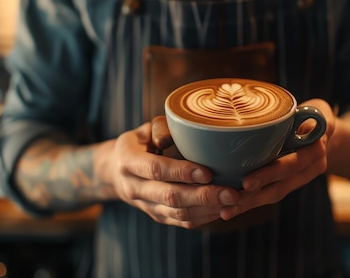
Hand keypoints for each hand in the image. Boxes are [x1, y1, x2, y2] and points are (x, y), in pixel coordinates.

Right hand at [97, 121, 239, 228]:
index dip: (181, 172)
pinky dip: (204, 217)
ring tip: (232, 202)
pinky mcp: (158, 216)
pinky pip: (182, 221)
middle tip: (230, 192)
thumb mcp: (143, 130)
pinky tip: (224, 209)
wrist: (116, 172)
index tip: (207, 172)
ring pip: (178, 212)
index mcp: (128, 162)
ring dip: (207, 209)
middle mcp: (134, 187)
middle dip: (202, 196)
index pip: (156, 170)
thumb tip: (180, 133)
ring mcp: (146, 205)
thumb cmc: (138, 144)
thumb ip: (160, 128)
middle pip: (170, 196)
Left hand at [219, 98, 335, 220]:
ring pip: (274, 195)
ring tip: (225, 211)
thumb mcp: (316, 110)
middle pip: (280, 186)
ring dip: (249, 204)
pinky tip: (230, 209)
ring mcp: (301, 179)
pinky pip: (270, 195)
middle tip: (229, 199)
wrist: (326, 133)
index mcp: (315, 150)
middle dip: (254, 195)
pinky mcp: (290, 184)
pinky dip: (251, 202)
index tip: (246, 181)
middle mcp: (311, 169)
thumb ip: (306, 113)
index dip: (269, 174)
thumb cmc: (313, 115)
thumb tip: (290, 114)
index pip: (291, 165)